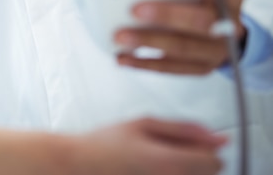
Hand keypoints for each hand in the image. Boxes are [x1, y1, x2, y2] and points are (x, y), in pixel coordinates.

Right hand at [72, 118, 225, 174]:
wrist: (80, 163)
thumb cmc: (105, 143)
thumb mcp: (143, 124)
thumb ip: (182, 128)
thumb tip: (214, 136)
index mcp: (170, 161)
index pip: (215, 160)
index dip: (206, 147)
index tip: (192, 141)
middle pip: (209, 173)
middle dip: (197, 159)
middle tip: (170, 148)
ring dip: (186, 168)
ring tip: (156, 159)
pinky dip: (171, 173)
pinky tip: (150, 167)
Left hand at [115, 0, 249, 74]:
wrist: (224, 30)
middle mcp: (231, 24)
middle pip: (203, 21)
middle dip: (167, 15)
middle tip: (135, 9)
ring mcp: (217, 49)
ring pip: (183, 47)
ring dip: (149, 41)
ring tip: (121, 36)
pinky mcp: (201, 67)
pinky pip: (171, 67)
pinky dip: (144, 63)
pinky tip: (124, 57)